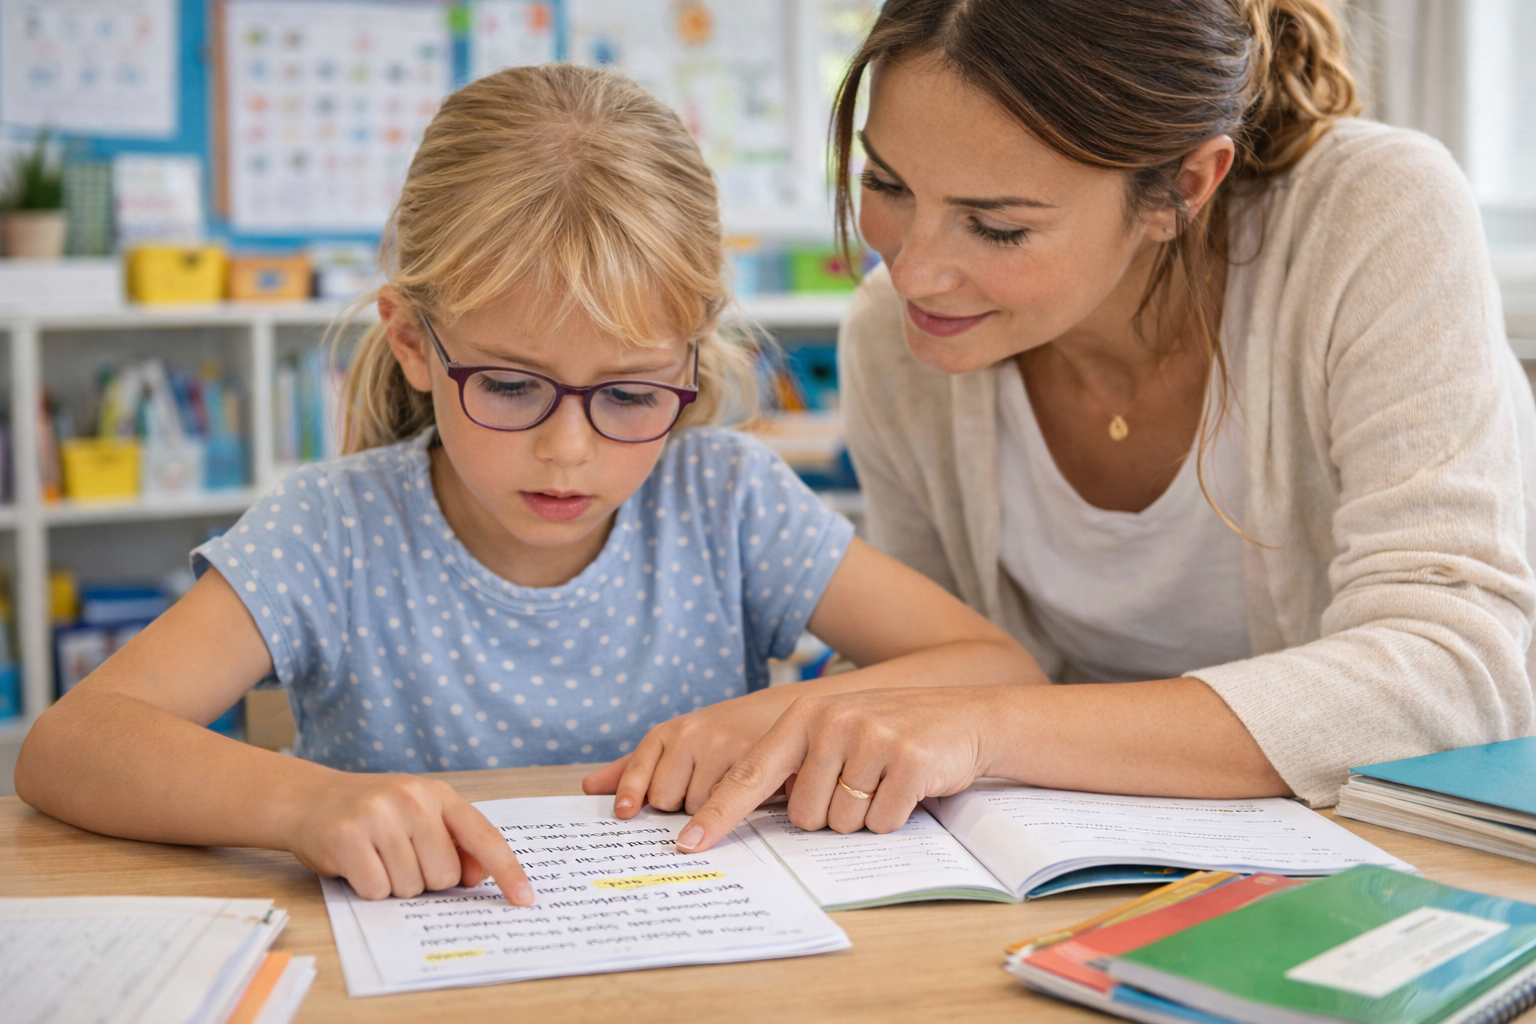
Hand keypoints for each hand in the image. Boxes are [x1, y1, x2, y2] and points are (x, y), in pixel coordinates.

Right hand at [282, 770, 534, 903]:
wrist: (308, 798)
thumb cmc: (372, 813)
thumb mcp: (418, 815)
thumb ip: (452, 841)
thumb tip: (477, 876)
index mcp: (438, 794)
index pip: (483, 837)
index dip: (507, 871)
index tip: (525, 899)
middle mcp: (412, 800)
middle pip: (444, 875)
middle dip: (424, 880)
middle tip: (398, 858)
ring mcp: (378, 816)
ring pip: (411, 887)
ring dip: (393, 885)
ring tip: (375, 857)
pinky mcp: (346, 838)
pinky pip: (376, 891)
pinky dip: (367, 889)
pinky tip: (355, 865)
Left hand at [581, 689, 790, 817]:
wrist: (780, 714)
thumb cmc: (722, 736)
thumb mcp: (677, 743)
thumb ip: (636, 766)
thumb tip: (590, 787)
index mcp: (670, 730)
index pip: (639, 766)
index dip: (631, 791)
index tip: (624, 812)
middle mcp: (692, 734)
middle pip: (663, 797)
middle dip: (678, 803)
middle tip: (701, 786)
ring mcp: (721, 746)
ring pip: (694, 807)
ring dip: (706, 808)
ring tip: (725, 786)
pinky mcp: (751, 761)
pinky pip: (724, 803)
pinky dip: (728, 808)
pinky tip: (741, 795)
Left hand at [674, 687, 1005, 852]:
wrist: (967, 717)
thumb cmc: (893, 733)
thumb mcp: (837, 732)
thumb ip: (795, 762)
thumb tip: (738, 809)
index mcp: (806, 716)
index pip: (749, 773)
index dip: (717, 813)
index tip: (688, 844)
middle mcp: (832, 721)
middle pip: (802, 815)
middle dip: (830, 814)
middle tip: (860, 785)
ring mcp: (871, 738)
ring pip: (841, 823)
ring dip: (864, 816)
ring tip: (885, 782)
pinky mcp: (909, 759)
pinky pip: (882, 822)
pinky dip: (895, 816)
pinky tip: (909, 787)